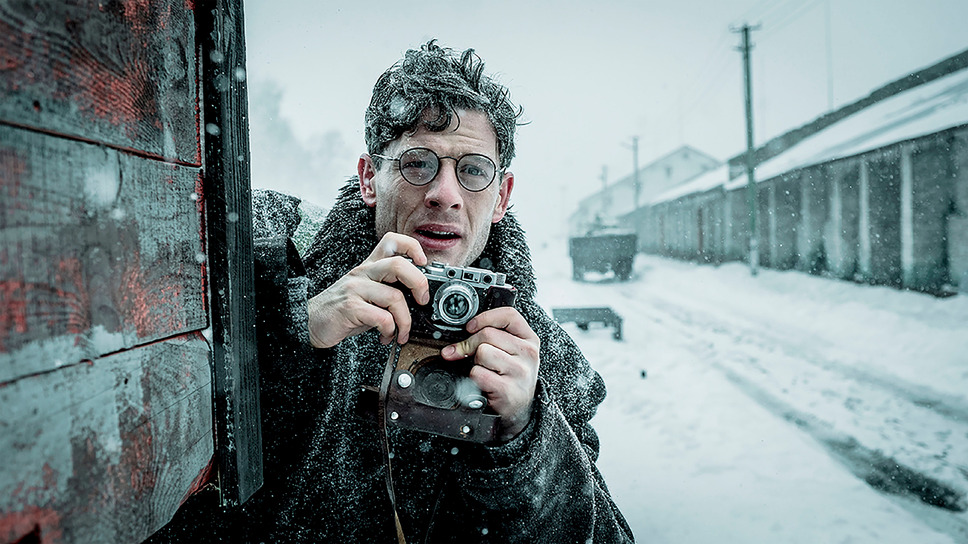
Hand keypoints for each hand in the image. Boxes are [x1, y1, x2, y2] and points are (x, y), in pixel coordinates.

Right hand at [307, 233, 429, 347]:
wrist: (310, 323)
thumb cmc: (343, 311)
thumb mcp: (367, 294)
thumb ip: (389, 290)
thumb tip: (419, 298)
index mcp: (369, 267)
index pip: (392, 241)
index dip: (412, 247)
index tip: (424, 263)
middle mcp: (363, 273)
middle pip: (399, 265)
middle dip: (419, 284)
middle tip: (422, 301)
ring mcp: (355, 289)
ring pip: (394, 297)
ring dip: (405, 321)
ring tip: (401, 333)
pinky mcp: (349, 307)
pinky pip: (381, 317)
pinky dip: (390, 330)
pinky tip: (385, 336)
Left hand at [441, 307, 539, 441]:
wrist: (519, 409)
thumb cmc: (511, 377)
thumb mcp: (511, 352)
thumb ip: (492, 337)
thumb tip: (456, 341)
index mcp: (530, 340)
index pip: (508, 315)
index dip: (485, 318)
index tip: (471, 327)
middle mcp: (528, 354)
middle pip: (488, 334)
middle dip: (470, 343)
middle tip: (467, 353)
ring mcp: (520, 372)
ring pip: (482, 352)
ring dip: (475, 362)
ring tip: (485, 370)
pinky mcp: (507, 390)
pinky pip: (477, 373)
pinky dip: (474, 378)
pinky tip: (484, 383)